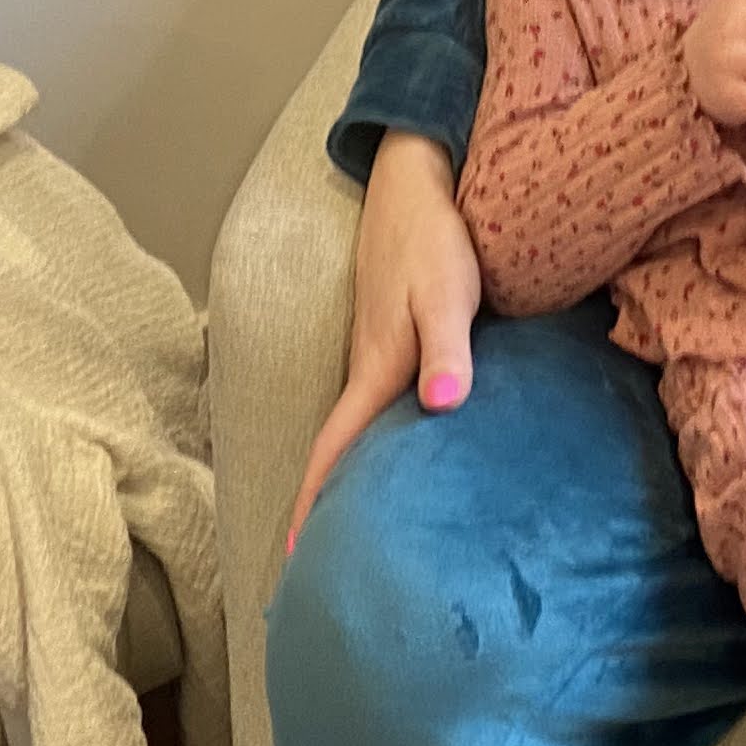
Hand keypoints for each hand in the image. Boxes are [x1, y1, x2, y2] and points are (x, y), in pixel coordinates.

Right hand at [286, 134, 481, 550]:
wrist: (414, 182)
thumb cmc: (435, 239)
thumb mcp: (449, 294)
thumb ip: (448, 352)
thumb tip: (443, 408)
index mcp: (376, 370)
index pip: (336, 448)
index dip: (315, 501)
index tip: (295, 554)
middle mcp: (368, 369)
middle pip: (338, 449)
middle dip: (323, 505)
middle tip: (316, 563)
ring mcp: (376, 356)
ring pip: (357, 430)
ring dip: (346, 475)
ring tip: (349, 527)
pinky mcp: (392, 342)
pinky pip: (374, 408)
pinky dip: (371, 442)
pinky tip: (393, 458)